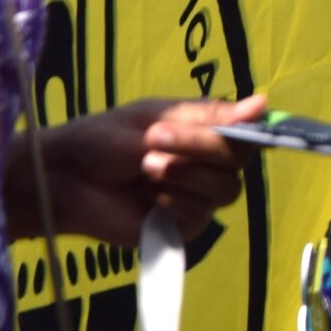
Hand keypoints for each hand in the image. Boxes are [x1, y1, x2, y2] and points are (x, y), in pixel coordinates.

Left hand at [16, 96, 267, 245]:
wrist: (66, 178)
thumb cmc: (104, 139)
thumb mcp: (156, 116)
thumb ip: (209, 117)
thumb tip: (263, 103)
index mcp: (206, 133)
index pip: (248, 133)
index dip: (249, 131)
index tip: (238, 126)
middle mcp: (209, 166)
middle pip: (238, 162)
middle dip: (198, 147)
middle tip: (155, 139)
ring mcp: (198, 199)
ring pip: (224, 190)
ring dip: (183, 175)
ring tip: (144, 168)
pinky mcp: (182, 227)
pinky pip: (199, 215)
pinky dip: (174, 202)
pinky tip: (147, 197)